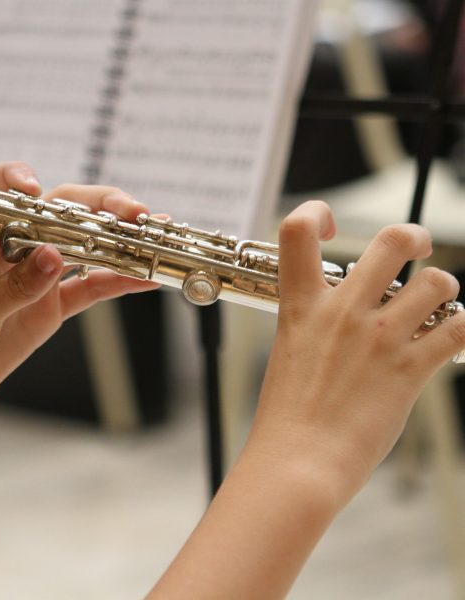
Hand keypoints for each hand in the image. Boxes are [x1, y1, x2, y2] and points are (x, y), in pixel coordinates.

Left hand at [0, 161, 157, 421]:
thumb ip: (15, 286)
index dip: (20, 181)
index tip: (37, 190)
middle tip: (135, 215)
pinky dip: (118, 282)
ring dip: (119, 242)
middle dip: (102, 208)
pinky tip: (144, 278)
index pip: (3, 193)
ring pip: (86, 249)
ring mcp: (39, 279)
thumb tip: (55, 256)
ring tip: (153, 238)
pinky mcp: (51, 307)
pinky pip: (91, 289)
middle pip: (64, 214)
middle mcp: (18, 252)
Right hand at [250, 200, 464, 504]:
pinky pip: (458, 328)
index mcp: (302, 305)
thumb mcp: (290, 352)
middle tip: (416, 248)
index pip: (297, 230)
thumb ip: (315, 323)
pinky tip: (448, 338)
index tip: (332, 227)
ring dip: (443, 290)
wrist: (297, 460)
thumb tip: (345, 311)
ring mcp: (379, 337)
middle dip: (414, 236)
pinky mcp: (409, 369)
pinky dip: (461, 327)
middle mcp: (342, 312)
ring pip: (438, 282)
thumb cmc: (287, 414)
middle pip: (393, 240)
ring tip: (434, 307)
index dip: (317, 212)